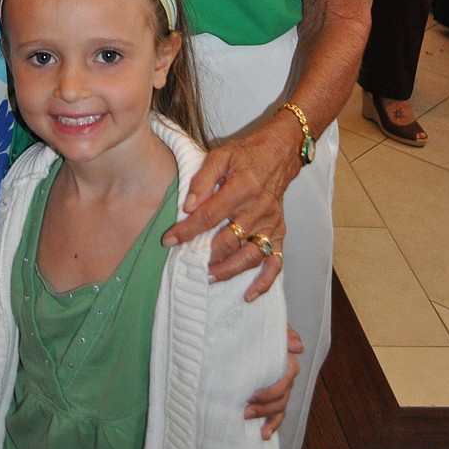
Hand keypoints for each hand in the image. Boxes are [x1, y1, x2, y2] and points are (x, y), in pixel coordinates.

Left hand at [162, 121, 296, 299]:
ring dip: (229, 270)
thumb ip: (202, 180)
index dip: (187, 230)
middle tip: (186, 262)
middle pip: (230, 240)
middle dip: (205, 254)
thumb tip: (187, 206)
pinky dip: (265, 281)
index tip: (169, 240)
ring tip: (209, 276)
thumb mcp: (220, 156)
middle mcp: (258, 209)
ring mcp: (271, 224)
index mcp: (242, 187)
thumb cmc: (246, 155)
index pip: (209, 215)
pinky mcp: (280, 232)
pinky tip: (249, 293)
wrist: (278, 154)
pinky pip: (276, 262)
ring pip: (251, 256)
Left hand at [245, 325, 301, 439]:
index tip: (253, 396)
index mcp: (288, 360)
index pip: (286, 381)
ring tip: (251, 423)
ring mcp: (283, 385)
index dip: (271, 392)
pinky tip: (264, 434)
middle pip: (282, 397)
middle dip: (264, 407)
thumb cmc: (261, 323)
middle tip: (245, 411)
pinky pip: (279, 412)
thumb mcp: (270, 324)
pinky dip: (273, 424)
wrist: (255, 325)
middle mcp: (288, 374)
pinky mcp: (276, 392)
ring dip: (267, 417)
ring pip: (280, 407)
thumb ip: (284, 332)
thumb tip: (297, 347)